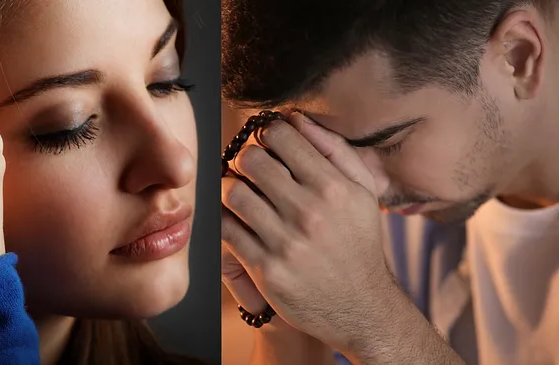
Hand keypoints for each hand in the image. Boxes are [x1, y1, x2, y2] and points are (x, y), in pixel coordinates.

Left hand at [221, 111, 394, 353]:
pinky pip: (227, 231)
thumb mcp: (363, 192)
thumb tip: (296, 117)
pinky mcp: (266, 269)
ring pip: (233, 194)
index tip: (266, 144)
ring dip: (230, 189)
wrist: (361, 307)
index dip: (266, 134)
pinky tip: (237, 220)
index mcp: (333, 187)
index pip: (281, 136)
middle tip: (249, 169)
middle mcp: (309, 212)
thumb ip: (334, 150)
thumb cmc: (359, 242)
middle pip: (250, 161)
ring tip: (241, 194)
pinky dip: (225, 220)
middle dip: (245, 159)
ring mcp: (286, 242)